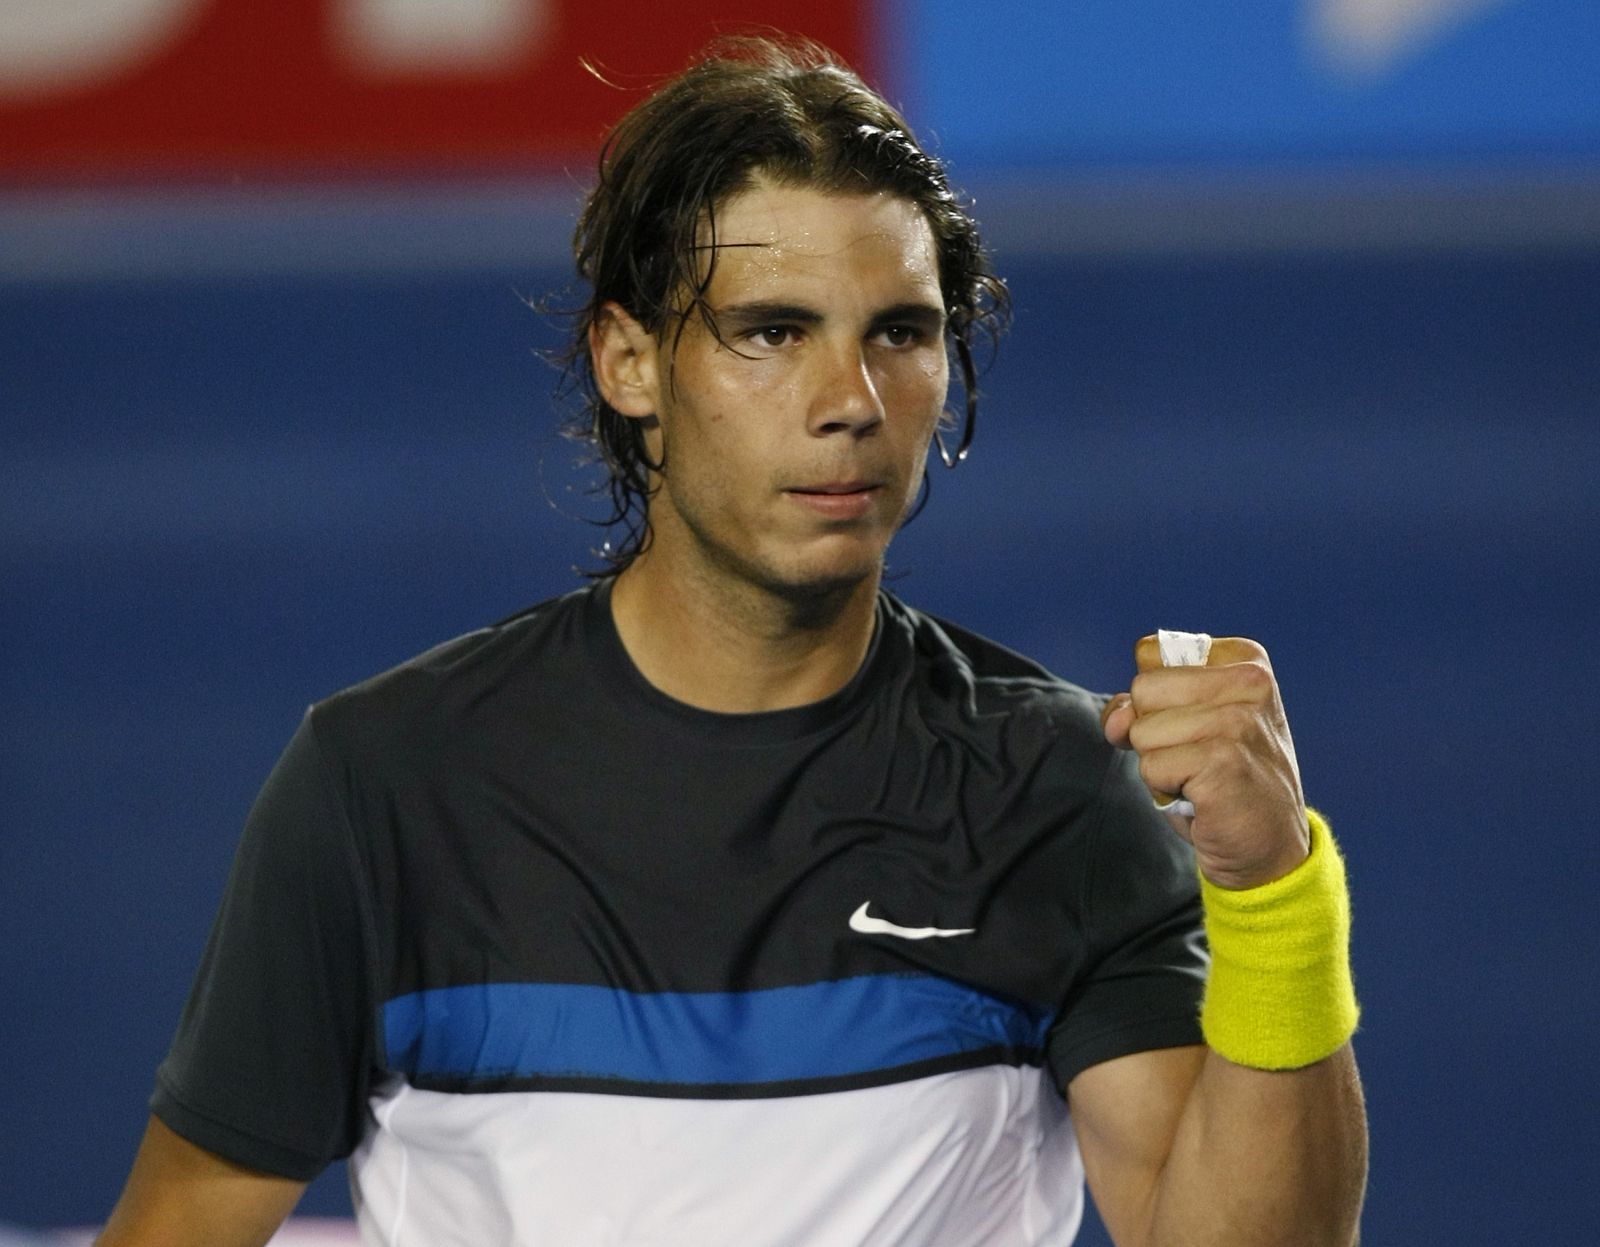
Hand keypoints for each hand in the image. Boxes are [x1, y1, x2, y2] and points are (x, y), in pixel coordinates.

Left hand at [1101, 635, 1309, 889]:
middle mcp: (1250, 681)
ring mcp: (1239, 721)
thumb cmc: (1220, 778)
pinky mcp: (1224, 761)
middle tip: (1195, 755)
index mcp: (1244, 659)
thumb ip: (1139, 705)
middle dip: (1152, 730)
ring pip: (1142, 731)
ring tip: (1200, 776)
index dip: (1151, 697)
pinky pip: (1152, 767)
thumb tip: (1118, 720)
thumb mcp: (1182, 724)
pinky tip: (1203, 795)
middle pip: (1142, 689)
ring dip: (1159, 764)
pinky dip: (1165, 789)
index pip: (1149, 654)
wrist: (1266, 845)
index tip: (1189, 723)